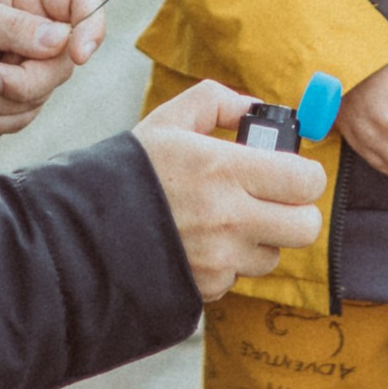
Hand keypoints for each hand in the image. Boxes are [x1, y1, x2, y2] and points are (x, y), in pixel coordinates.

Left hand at [0, 0, 103, 135]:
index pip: (83, 1)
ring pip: (38, 98)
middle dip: (21, 82)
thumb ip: (12, 26)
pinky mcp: (15, 94)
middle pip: (63, 65)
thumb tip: (60, 41)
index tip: (77, 55)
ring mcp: (30, 63)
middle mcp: (40, 29)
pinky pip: (17, 118)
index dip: (92, 27)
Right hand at [135, 80, 328, 302]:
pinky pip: (239, 277)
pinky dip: (228, 262)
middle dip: (296, 211)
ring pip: (274, 255)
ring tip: (226, 220)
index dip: (305, 175)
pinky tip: (200, 242)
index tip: (291, 171)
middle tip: (273, 199)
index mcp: (223, 169)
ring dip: (261, 240)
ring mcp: (218, 257)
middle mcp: (228, 217)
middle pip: (306, 226)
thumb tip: (255, 109)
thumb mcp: (168, 120)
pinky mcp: (206, 287)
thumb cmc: (130, 170)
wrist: (82, 229)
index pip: (306, 181)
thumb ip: (216, 101)